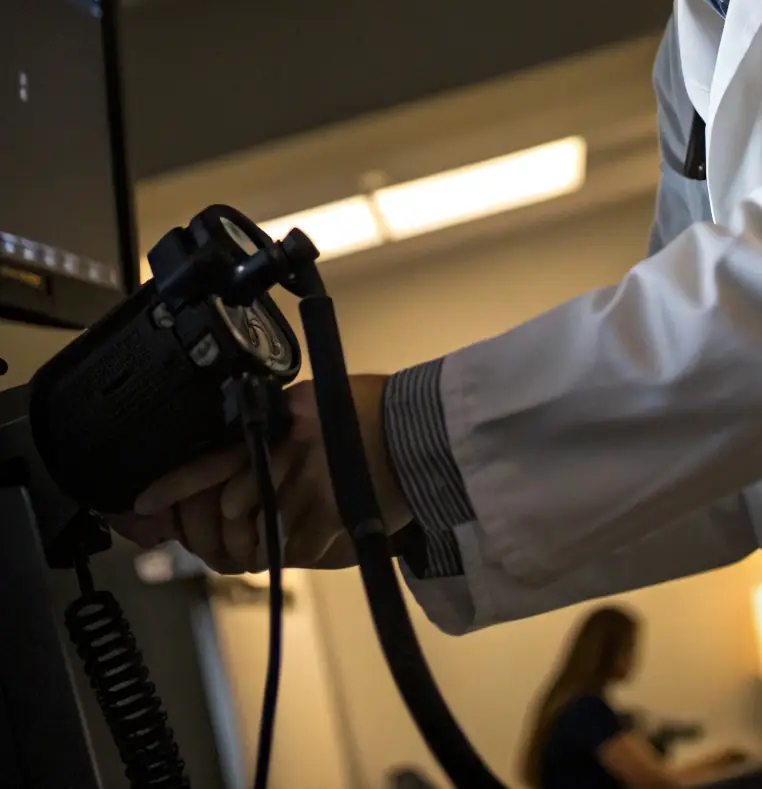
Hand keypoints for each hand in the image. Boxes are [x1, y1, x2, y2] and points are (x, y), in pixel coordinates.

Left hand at [109, 376, 409, 572]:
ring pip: (263, 533)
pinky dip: (311, 545)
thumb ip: (281, 427)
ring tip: (303, 519)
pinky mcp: (330, 516)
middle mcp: (284, 455)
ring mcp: (305, 488)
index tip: (143, 504)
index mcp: (278, 425)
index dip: (175, 484)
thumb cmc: (378, 411)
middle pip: (233, 507)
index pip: (213, 458)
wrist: (425, 429)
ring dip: (274, 536)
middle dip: (237, 524)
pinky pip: (299, 550)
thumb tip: (248, 455)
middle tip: (257, 522)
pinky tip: (329, 529)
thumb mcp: (319, 405)